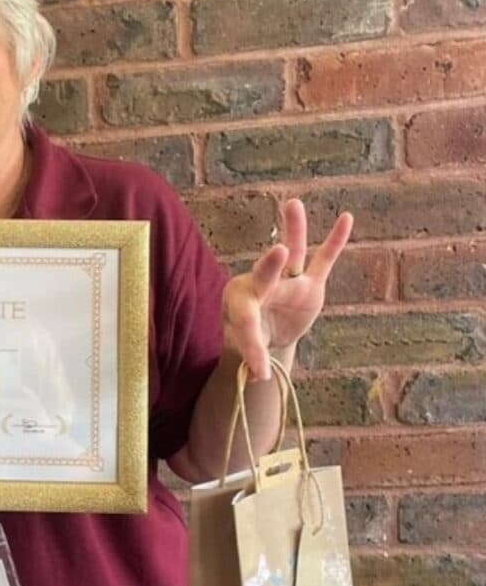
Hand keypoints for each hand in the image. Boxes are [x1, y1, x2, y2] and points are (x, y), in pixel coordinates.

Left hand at [222, 199, 352, 380]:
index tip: (259, 373)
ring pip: (292, 253)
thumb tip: (260, 381)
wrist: (266, 330)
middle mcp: (261, 283)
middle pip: (264, 276)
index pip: (246, 321)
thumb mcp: (248, 348)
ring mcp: (288, 279)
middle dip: (271, 267)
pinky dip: (335, 241)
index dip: (252, 347)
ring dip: (294, 229)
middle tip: (279, 254)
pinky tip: (347, 218)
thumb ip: (253, 359)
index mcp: (238, 300)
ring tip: (292, 204)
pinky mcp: (310, 281)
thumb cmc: (251, 334)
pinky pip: (323, 259)